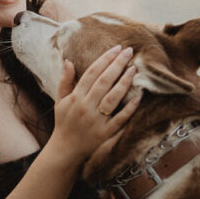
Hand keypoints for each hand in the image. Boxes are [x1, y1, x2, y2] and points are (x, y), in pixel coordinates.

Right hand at [50, 45, 139, 161]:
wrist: (65, 149)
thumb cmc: (64, 122)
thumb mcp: (60, 100)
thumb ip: (65, 81)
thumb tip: (68, 61)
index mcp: (75, 97)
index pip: (92, 73)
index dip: (105, 59)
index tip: (116, 48)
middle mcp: (86, 107)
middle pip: (104, 81)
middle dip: (117, 64)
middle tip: (129, 51)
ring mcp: (96, 121)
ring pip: (113, 98)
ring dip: (124, 82)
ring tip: (134, 69)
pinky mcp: (105, 133)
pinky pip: (120, 119)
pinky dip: (130, 108)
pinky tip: (139, 96)